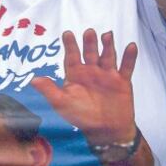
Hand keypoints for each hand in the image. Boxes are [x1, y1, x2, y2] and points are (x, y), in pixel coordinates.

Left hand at [32, 29, 137, 146]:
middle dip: (89, 43)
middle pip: (90, 53)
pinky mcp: (122, 81)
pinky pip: (126, 67)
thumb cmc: (82, 118)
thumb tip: (33, 80)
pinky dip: (129, 57)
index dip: (70, 45)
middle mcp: (92, 72)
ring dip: (108, 46)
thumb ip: (50, 91)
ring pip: (107, 56)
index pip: (72, 56)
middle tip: (89, 32)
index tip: (67, 34)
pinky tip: (131, 46)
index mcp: (76, 75)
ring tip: (107, 35)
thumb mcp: (63, 104)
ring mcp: (107, 75)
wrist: (106, 133)